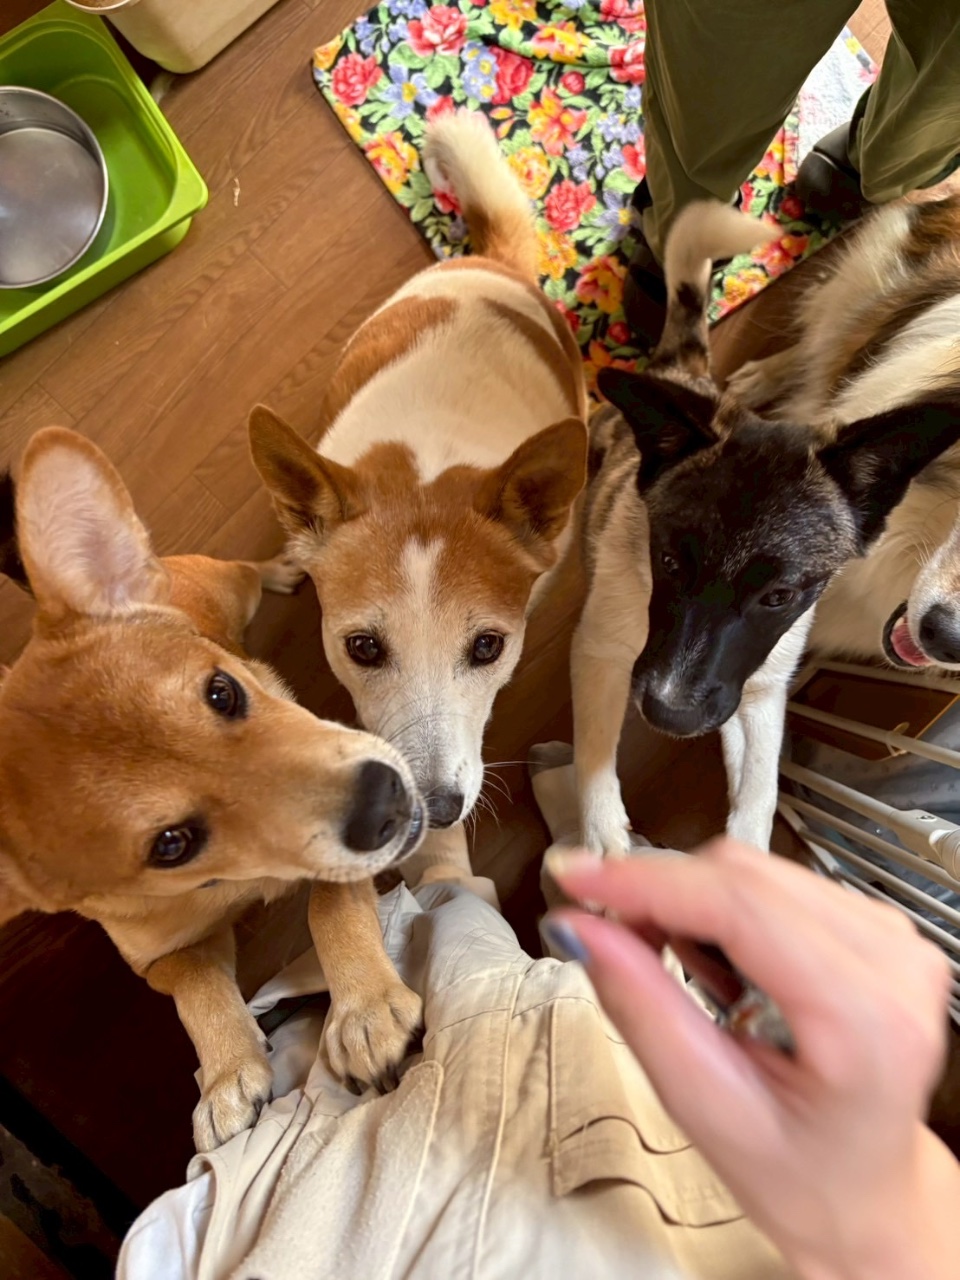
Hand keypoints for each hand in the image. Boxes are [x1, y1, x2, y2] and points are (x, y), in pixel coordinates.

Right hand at [545, 840, 959, 1279]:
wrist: (865, 1191)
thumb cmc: (797, 1171)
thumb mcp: (704, 1107)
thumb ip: (642, 1008)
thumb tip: (579, 927)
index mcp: (866, 1016)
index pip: (743, 907)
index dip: (649, 881)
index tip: (574, 877)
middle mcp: (893, 957)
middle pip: (745, 876)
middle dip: (662, 894)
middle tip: (613, 940)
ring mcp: (890, 934)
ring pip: (753, 870)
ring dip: (691, 903)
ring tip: (680, 971)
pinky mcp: (874, 923)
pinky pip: (773, 882)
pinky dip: (723, 909)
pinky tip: (721, 968)